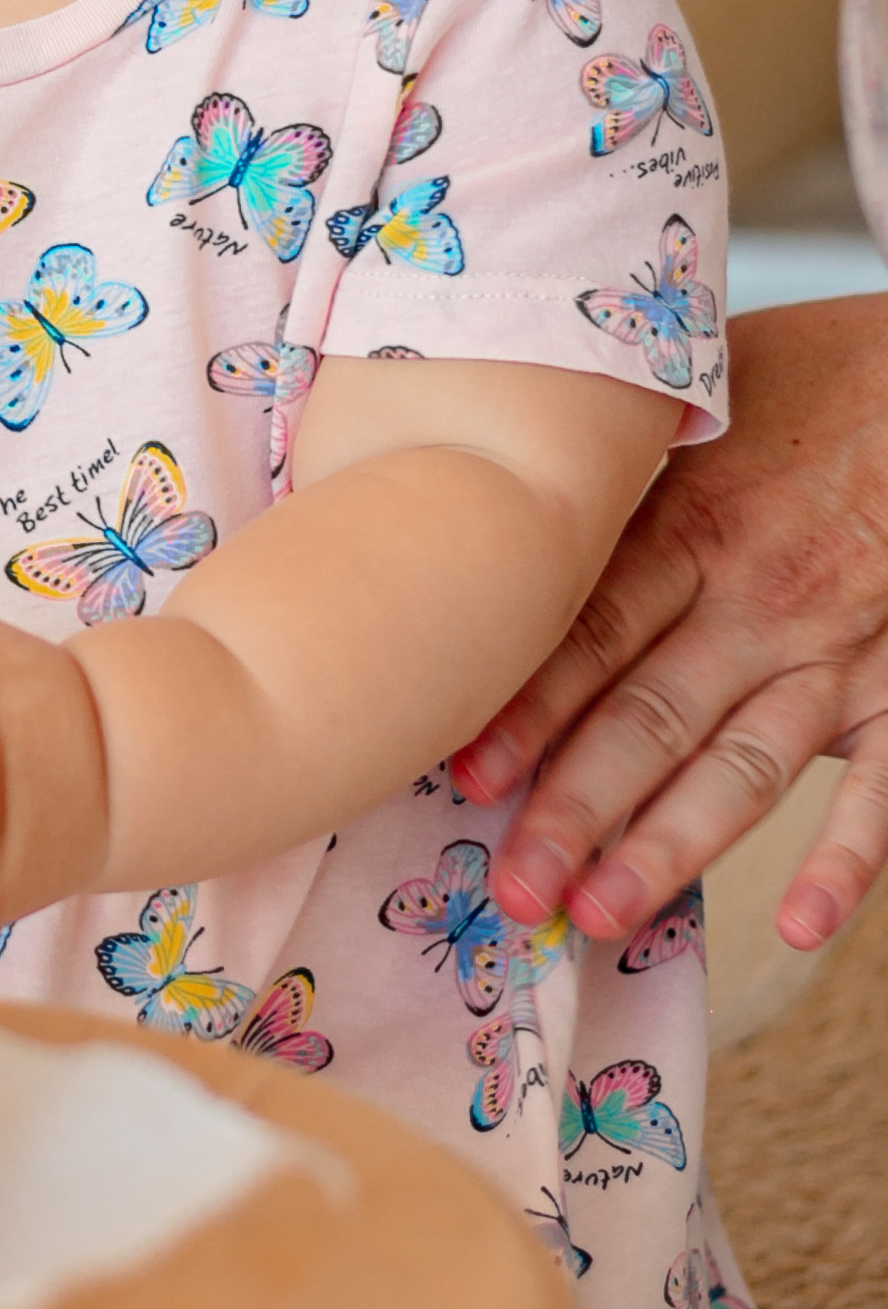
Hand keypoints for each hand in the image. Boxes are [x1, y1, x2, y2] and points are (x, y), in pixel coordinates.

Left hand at [458, 299, 887, 951]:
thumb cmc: (815, 377)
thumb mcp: (701, 393)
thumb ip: (607, 455)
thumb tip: (474, 461)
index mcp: (693, 522)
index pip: (591, 631)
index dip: (525, 708)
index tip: (462, 776)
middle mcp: (760, 598)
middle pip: (651, 716)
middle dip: (575, 808)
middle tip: (513, 887)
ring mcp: (838, 650)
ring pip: (744, 768)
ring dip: (671, 848)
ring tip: (600, 916)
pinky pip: (885, 787)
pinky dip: (847, 860)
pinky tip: (799, 931)